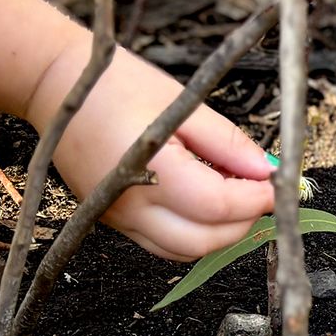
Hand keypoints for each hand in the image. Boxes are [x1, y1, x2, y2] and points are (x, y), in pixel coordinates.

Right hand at [42, 45, 277, 263]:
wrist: (56, 88)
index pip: (217, 206)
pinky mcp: (113, 220)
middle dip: (242, 223)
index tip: (279, 183)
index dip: (256, 199)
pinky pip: (162, 242)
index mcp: (148, 168)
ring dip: (218, 232)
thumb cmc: (116, 85)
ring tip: (236, 195)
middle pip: (202, 241)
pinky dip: (192, 232)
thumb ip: (226, 142)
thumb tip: (267, 170)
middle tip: (261, 192)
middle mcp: (129, 204)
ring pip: (183, 250)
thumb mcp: (180, 102)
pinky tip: (205, 201)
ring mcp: (117, 218)